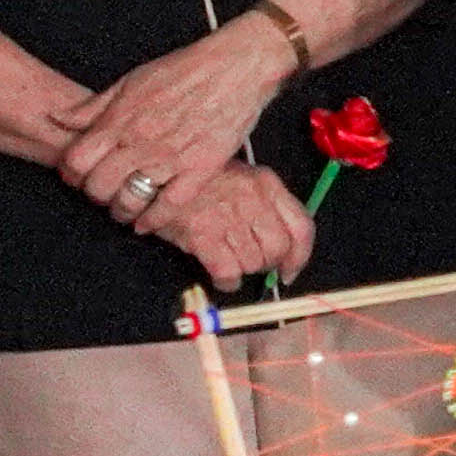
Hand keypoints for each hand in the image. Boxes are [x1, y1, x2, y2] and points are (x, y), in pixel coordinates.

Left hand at [59, 8, 299, 221]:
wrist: (234, 68)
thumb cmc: (184, 70)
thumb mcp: (129, 81)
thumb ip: (92, 106)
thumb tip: (58, 118)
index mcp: (120, 119)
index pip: (77, 160)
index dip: (70, 174)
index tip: (76, 177)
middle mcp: (141, 141)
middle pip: (100, 185)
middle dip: (95, 194)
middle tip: (102, 193)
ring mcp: (171, 157)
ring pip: (131, 199)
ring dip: (121, 210)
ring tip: (123, 209)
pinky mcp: (201, 168)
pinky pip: (171, 205)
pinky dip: (155, 220)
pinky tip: (148, 223)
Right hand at [154, 159, 316, 292]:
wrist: (154, 175)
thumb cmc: (200, 182)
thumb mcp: (242, 179)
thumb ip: (267, 206)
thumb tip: (285, 249)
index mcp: (266, 183)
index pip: (301, 226)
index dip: (299, 256)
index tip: (290, 270)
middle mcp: (252, 198)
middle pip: (278, 248)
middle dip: (268, 264)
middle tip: (253, 263)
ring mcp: (227, 216)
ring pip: (253, 261)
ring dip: (244, 270)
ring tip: (230, 261)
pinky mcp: (201, 233)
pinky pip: (228, 271)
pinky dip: (228, 281)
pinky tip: (221, 277)